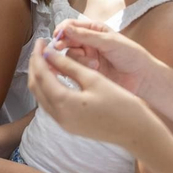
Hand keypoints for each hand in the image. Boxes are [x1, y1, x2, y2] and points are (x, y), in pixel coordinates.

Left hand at [27, 41, 157, 153]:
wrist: (136, 132)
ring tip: (47, 59)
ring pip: (41, 96)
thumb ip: (68, 66)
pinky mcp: (69, 126)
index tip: (41, 41)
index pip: (41, 74)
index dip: (38, 55)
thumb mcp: (93, 79)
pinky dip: (48, 88)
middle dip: (35, 65)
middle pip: (36, 86)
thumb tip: (48, 54)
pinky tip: (56, 77)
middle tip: (41, 48)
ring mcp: (63, 123)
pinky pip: (50, 104)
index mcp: (63, 103)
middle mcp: (58, 116)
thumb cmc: (120, 104)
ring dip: (40, 77)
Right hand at [47, 21, 163, 97]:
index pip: (72, 25)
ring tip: (94, 65)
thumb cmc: (131, 55)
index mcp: (94, 30)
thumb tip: (66, 28)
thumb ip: (86, 36)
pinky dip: (76, 69)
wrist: (142, 78)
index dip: (62, 29)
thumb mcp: (109, 41)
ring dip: (79, 59)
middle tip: (59, 47)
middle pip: (67, 40)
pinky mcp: (87, 72)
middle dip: (63, 43)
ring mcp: (87, 57)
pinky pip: (74, 68)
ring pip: (70, 55)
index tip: (57, 34)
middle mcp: (88, 43)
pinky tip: (84, 70)